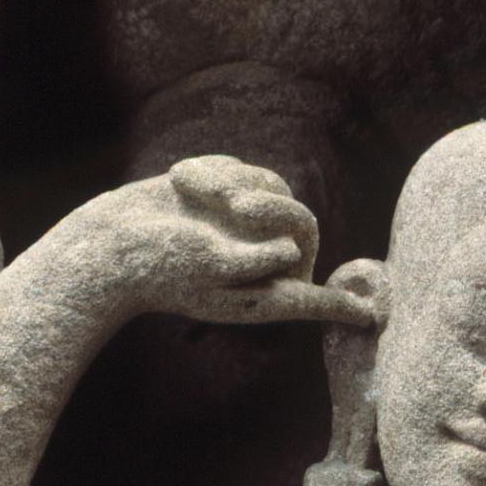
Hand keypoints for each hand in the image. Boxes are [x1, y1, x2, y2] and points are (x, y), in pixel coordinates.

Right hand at [67, 156, 375, 329]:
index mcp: (263, 294)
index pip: (311, 298)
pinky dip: (214, 172)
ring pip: (274, 189)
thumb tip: (291, 253)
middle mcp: (263, 263)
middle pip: (301, 222)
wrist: (114, 239)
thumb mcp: (210, 268)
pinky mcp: (230, 198)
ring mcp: (248, 230)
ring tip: (195, 199)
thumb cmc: (160, 264)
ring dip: (233, 185)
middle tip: (232, 205)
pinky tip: (183, 186)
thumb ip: (255, 264)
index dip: (340, 305)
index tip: (370, 315)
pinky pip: (246, 170)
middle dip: (269, 207)